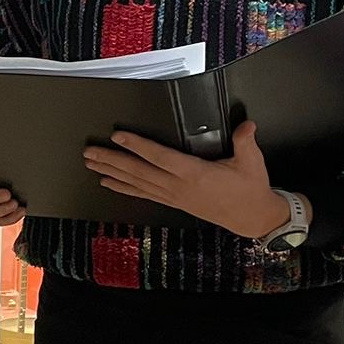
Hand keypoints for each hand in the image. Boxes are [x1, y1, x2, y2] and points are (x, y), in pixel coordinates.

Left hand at [83, 121, 293, 238]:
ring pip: (137, 183)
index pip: (160, 157)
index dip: (138, 146)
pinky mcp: (174, 202)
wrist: (252, 217)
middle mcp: (179, 187)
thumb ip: (245, 142)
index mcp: (195, 174)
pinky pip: (143, 194)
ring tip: (91, 164)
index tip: (119, 136)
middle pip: (139, 172)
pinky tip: (108, 183)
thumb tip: (247, 125)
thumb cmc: (250, 189)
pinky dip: (124, 188)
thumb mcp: (252, 163)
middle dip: (113, 160)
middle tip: (90, 151)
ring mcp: (174, 197)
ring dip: (112, 172)